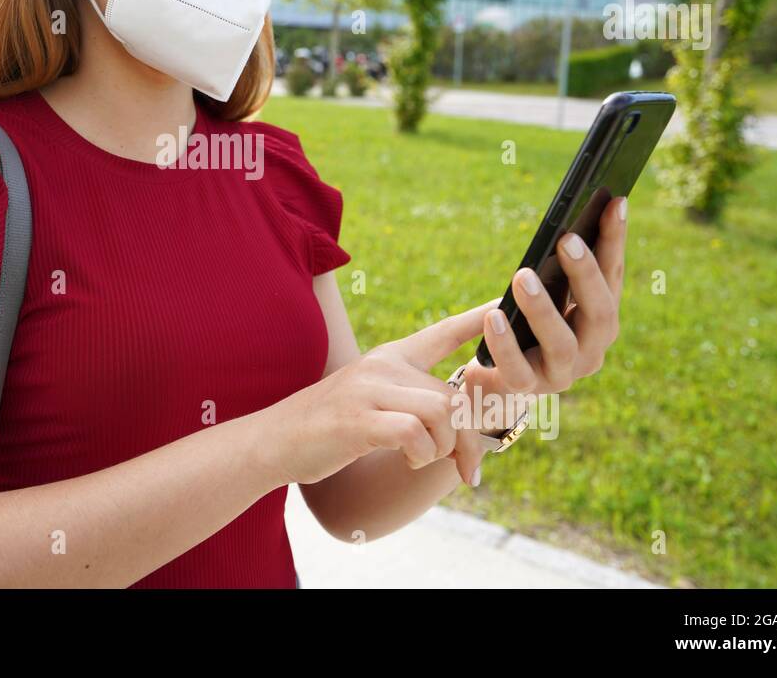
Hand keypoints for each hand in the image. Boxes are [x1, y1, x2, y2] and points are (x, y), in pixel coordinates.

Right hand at [266, 299, 499, 487]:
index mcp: (389, 358)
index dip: (476, 321)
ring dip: (443, 449)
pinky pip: (415, 434)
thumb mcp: (373, 404)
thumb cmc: (329, 429)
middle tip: (468, 471)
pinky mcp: (358, 420)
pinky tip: (406, 460)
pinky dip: (421, 455)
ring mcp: (369, 390)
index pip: (442, 333)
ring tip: (421, 460)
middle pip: (454, 395)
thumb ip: (412, 403)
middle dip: (469, 440)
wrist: (274, 441)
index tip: (502, 306)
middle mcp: (382, 366)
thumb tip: (463, 424)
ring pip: (441, 413)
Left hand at [461, 195, 628, 408]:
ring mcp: (562, 373)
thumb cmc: (526, 326)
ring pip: (562, 343)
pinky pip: (517, 368)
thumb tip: (567, 218)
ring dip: (544, 308)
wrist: (498, 380)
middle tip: (567, 239)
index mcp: (601, 320)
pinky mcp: (526, 389)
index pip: (613, 277)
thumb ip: (560, 267)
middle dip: (586, 274)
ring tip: (522, 276)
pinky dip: (506, 342)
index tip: (614, 202)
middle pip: (599, 312)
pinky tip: (493, 316)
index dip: (616, 241)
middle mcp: (591, 349)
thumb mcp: (547, 294)